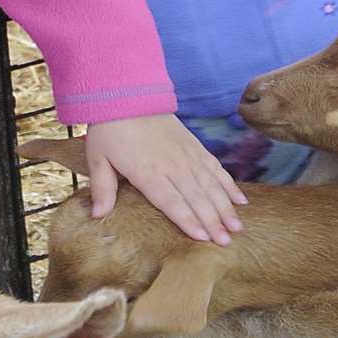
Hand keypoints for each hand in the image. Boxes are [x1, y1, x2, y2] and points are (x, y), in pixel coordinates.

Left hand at [83, 115, 246, 244]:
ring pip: (211, 184)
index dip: (188, 220)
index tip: (203, 238)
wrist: (128, 94)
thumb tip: (97, 215)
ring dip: (225, 206)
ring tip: (237, 226)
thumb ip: (102, 188)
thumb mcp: (98, 158)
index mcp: (147, 172)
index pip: (171, 201)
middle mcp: (172, 165)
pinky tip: (239, 200)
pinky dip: (229, 184)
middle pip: (196, 197)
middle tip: (226, 242)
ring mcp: (187, 155)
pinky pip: (215, 168)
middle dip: (212, 221)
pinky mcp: (195, 146)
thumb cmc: (111, 129)